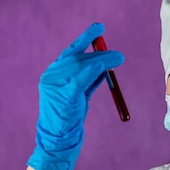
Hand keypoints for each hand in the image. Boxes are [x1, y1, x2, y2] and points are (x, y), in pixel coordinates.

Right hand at [27, 23, 123, 169]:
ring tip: (118, 58)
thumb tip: (105, 67)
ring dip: (104, 59)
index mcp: (52, 76)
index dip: (85, 39)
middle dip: (98, 52)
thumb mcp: (79, 97)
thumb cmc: (69, 121)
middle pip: (78, 56)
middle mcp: (52, 76)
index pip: (70, 52)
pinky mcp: (66, 92)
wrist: (57, 141)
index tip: (98, 28)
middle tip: (116, 53)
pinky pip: (86, 75)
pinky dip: (100, 68)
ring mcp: (56, 83)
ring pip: (84, 64)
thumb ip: (88, 80)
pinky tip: (111, 65)